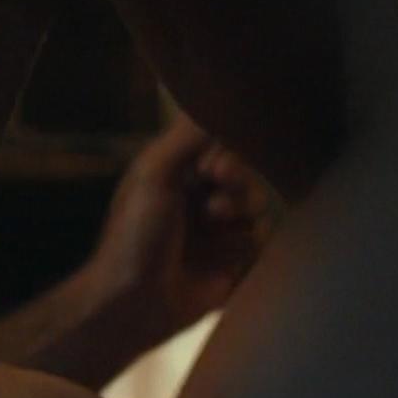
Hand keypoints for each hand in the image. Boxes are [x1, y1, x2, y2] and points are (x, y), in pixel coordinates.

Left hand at [88, 115, 273, 337]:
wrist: (133, 303)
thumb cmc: (134, 235)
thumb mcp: (154, 174)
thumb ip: (188, 134)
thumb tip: (222, 95)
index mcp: (176, 173)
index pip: (222, 145)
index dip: (227, 154)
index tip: (213, 169)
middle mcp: (200, 198)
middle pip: (247, 174)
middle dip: (237, 184)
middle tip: (213, 202)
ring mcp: (219, 232)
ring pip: (260, 207)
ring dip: (240, 216)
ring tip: (212, 230)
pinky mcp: (235, 264)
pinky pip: (264, 244)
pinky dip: (248, 248)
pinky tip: (224, 260)